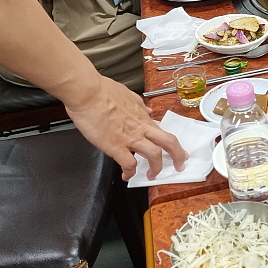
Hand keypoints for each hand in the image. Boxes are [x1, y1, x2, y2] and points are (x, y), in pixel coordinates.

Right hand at [64, 75, 187, 179]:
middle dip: (178, 156)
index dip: (172, 144)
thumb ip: (139, 105)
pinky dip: (130, 172)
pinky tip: (127, 175)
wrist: (87, 92)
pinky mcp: (115, 146)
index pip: (163, 132)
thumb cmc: (103, 91)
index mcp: (143, 117)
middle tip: (180, 165)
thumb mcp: (128, 95)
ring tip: (152, 175)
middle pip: (169, 142)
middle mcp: (141, 128)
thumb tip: (147, 110)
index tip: (175, 151)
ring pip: (154, 155)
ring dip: (156, 168)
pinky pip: (128, 164)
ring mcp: (130, 138)